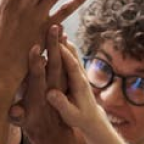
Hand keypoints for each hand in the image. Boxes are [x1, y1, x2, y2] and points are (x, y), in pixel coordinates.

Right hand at [43, 26, 133, 143]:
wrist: (92, 118)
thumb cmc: (80, 118)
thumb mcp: (71, 115)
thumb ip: (62, 104)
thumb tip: (51, 93)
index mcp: (79, 83)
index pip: (71, 65)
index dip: (63, 53)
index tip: (55, 43)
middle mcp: (80, 74)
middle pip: (71, 54)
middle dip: (62, 40)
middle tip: (53, 25)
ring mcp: (78, 72)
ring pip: (71, 52)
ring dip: (63, 39)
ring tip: (55, 25)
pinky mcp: (75, 72)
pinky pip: (68, 56)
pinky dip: (63, 45)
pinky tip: (54, 36)